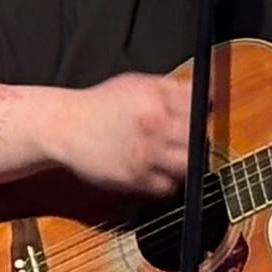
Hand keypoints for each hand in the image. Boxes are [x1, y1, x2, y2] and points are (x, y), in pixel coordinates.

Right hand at [47, 71, 192, 197]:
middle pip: (199, 136)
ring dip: (186, 162)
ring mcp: (146, 153)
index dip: (204, 112)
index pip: (199, 105)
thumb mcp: (136, 84)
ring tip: (172, 156)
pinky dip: (166, 181)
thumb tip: (207, 93)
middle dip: (197, 138)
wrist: (65, 126)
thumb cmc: (100, 105)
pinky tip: (155, 170)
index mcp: (154, 97)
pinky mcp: (136, 178)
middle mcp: (153, 124)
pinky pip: (168, 187)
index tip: (201, 116)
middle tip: (184, 139)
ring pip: (189, 164)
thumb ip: (172, 88)